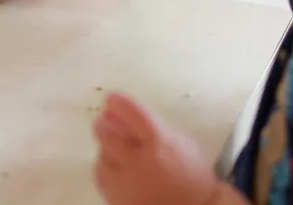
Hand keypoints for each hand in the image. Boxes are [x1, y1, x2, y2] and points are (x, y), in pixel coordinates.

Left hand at [94, 93, 226, 204]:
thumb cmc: (191, 175)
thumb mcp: (180, 142)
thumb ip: (154, 127)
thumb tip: (129, 115)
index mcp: (159, 142)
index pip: (131, 113)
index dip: (119, 103)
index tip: (112, 99)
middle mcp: (138, 161)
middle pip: (106, 133)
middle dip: (104, 123)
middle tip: (106, 120)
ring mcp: (124, 181)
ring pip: (101, 154)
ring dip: (107, 146)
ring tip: (119, 147)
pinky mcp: (116, 196)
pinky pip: (101, 175)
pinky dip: (106, 166)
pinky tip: (116, 165)